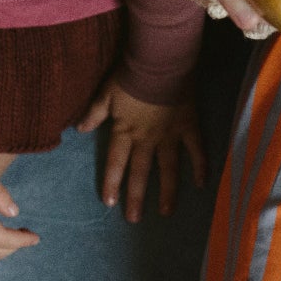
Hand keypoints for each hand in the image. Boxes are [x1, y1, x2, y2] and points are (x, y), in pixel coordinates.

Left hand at [80, 78, 205, 221]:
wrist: (160, 61)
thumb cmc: (131, 75)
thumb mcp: (106, 93)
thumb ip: (94, 113)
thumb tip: (79, 129)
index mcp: (126, 131)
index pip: (116, 162)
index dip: (112, 182)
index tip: (109, 202)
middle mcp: (147, 138)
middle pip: (140, 172)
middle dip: (135, 196)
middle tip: (133, 219)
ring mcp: (169, 135)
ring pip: (167, 169)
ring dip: (166, 192)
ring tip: (165, 212)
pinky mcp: (188, 126)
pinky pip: (196, 149)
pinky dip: (200, 166)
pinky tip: (201, 184)